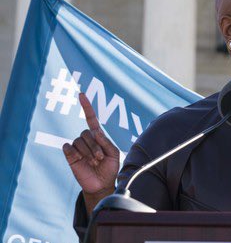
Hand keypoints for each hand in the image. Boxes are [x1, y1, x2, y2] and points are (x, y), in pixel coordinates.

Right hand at [63, 92, 119, 209]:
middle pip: (86, 132)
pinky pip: (68, 147)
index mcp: (98, 136)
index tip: (81, 94)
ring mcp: (78, 148)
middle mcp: (87, 139)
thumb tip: (96, 132)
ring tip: (93, 162)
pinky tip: (80, 160)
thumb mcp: (114, 154)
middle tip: (100, 158)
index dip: (86, 106)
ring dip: (87, 152)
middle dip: (94, 145)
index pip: (91, 118)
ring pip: (79, 140)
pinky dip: (75, 153)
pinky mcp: (70, 156)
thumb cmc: (110, 168)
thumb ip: (106, 142)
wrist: (101, 184)